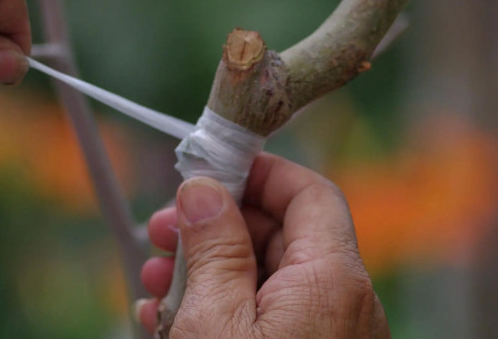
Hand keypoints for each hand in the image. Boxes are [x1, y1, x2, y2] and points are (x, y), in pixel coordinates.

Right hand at [139, 153, 389, 337]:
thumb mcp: (213, 320)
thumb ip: (212, 248)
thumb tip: (202, 188)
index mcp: (331, 280)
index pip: (309, 194)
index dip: (261, 174)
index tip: (211, 174)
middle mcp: (343, 301)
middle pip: (281, 234)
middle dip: (216, 226)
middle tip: (163, 231)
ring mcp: (327, 330)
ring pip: (266, 276)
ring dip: (208, 268)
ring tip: (155, 278)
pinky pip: (268, 313)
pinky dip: (224, 305)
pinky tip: (172, 313)